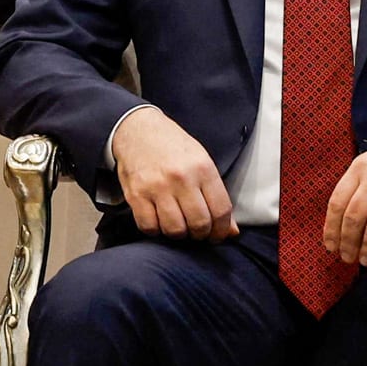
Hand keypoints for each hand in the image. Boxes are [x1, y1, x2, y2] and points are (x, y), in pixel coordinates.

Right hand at [111, 107, 238, 240]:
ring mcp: (157, 187)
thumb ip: (216, 195)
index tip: (218, 236)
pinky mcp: (136, 195)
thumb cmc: (172, 147)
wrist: (137, 130)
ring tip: (178, 226)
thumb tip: (230, 230)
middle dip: (201, 235)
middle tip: (198, 233)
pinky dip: (155, 230)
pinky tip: (158, 221)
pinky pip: (149, 226)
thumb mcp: (201, 162)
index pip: (221, 210)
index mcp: (203, 168)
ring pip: (174, 229)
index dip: (221, 230)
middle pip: (199, 223)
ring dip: (179, 234)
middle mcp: (181, 178)